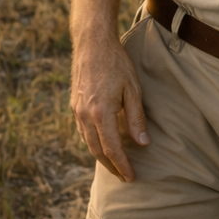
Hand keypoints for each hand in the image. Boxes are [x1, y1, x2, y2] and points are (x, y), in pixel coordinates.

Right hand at [70, 36, 148, 181]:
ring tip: (114, 164)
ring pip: (88, 142)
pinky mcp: (74, 103)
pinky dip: (92, 142)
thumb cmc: (116, 62)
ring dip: (101, 156)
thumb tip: (143, 143)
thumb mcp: (132, 88)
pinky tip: (101, 143)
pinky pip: (83, 131)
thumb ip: (136, 117)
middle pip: (97, 151)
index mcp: (101, 113)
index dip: (122, 165)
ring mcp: (77, 110)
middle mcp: (85, 115)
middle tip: (124, 176)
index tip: (132, 177)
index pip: (112, 149)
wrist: (92, 42)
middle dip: (111, 166)